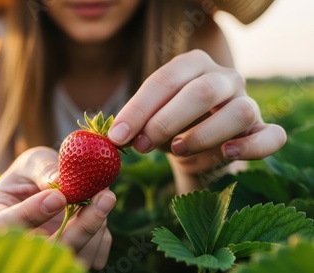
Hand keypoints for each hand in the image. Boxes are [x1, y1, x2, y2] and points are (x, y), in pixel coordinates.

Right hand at [0, 147, 115, 269]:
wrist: (45, 183)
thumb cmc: (32, 171)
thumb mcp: (33, 162)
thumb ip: (43, 170)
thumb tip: (60, 181)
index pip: (7, 224)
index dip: (33, 213)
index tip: (58, 195)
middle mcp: (21, 244)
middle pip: (49, 248)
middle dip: (81, 226)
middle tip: (105, 196)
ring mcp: (48, 256)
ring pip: (76, 257)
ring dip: (97, 228)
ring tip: (105, 196)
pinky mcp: (72, 260)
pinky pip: (94, 258)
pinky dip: (103, 236)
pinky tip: (99, 211)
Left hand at [108, 49, 285, 174]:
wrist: (200, 147)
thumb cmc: (170, 127)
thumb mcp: (149, 121)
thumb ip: (137, 124)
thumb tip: (117, 136)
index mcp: (193, 64)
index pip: (165, 79)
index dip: (139, 109)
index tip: (118, 136)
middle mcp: (224, 77)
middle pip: (201, 92)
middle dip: (166, 122)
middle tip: (141, 146)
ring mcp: (248, 101)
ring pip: (237, 112)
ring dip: (203, 135)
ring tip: (177, 150)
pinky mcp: (263, 128)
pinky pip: (270, 136)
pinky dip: (250, 147)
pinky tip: (226, 154)